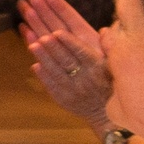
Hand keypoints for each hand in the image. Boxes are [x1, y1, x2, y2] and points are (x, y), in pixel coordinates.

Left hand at [19, 0, 113, 127]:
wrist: (107, 114)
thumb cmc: (109, 82)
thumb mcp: (113, 65)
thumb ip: (108, 47)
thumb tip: (105, 30)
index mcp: (98, 67)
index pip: (82, 52)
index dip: (69, 42)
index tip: (57, 31)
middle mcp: (86, 79)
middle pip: (65, 58)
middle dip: (50, 43)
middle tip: (36, 28)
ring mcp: (74, 90)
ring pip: (56, 71)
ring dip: (43, 56)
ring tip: (31, 42)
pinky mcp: (64, 99)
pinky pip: (52, 85)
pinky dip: (43, 74)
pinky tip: (34, 64)